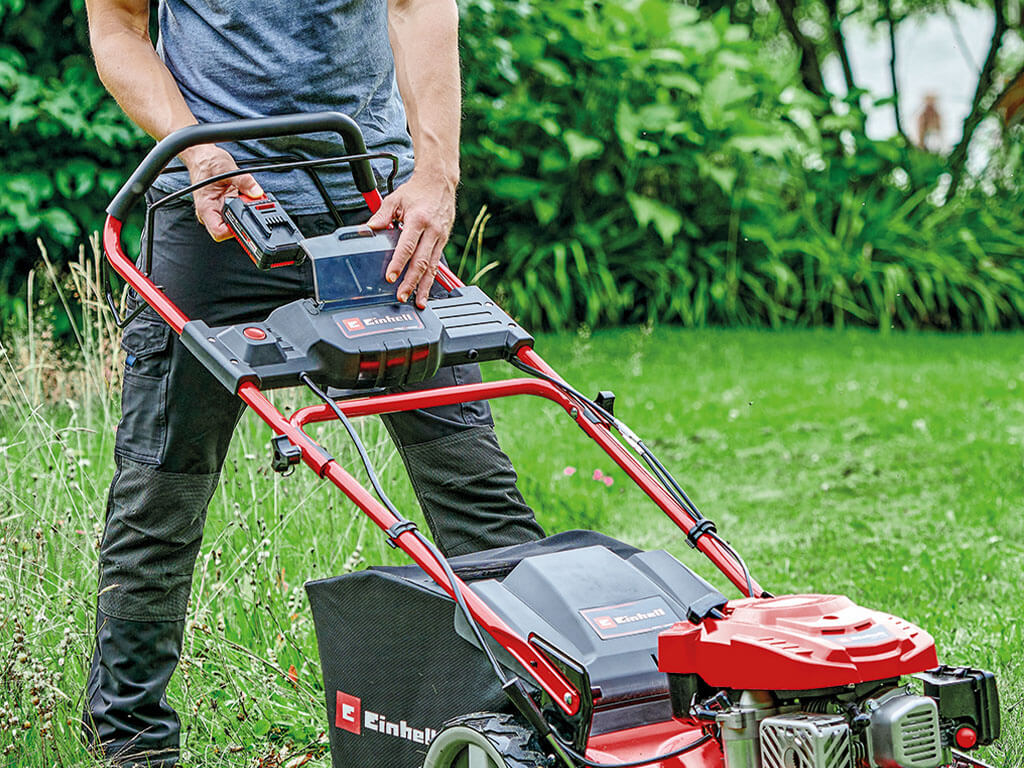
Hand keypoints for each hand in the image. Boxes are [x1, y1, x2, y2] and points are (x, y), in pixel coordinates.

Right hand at [180, 144, 262, 241]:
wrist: (202, 156)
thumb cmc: (207, 162)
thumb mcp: (227, 168)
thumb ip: (244, 182)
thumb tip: (257, 193)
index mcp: (206, 207)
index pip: (219, 232)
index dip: (233, 232)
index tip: (245, 221)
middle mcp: (212, 212)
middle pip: (230, 229)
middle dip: (243, 220)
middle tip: (250, 206)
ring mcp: (219, 210)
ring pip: (236, 221)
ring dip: (246, 213)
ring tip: (247, 198)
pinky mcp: (227, 205)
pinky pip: (239, 212)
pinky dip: (246, 206)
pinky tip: (247, 197)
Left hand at [366, 171, 455, 308]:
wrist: (439, 182)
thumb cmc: (417, 191)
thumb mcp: (395, 199)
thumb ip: (381, 217)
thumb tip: (366, 230)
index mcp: (417, 220)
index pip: (407, 246)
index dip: (398, 263)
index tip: (390, 276)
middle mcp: (431, 231)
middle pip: (420, 261)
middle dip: (410, 281)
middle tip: (401, 295)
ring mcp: (440, 238)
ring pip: (432, 267)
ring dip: (423, 286)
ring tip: (417, 301)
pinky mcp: (443, 242)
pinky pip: (436, 264)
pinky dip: (430, 280)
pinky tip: (425, 291)